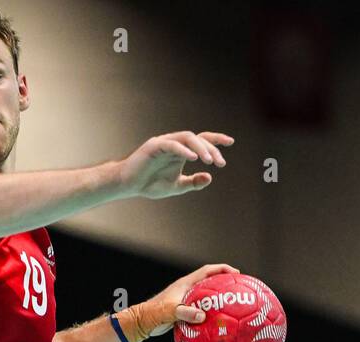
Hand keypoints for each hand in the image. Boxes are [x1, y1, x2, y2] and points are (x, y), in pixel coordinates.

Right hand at [118, 131, 233, 199]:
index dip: (216, 140)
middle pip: (197, 138)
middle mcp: (175, 144)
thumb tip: (209, 177)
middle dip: (211, 149)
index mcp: (181, 151)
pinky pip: (172, 144)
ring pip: (187, 138)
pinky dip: (183, 150)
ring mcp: (164, 143)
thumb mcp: (176, 186)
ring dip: (200, 147)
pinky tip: (193, 158)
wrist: (128, 185)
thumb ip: (192, 182)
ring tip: (208, 160)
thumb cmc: (149, 184)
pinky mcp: (154, 146)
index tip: (231, 142)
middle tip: (219, 162)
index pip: (202, 140)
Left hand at [126, 263, 239, 341]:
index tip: (237, 274)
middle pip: (211, 282)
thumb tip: (202, 316)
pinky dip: (211, 314)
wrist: (142, 322)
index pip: (208, 271)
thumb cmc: (154, 314)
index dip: (223, 270)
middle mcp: (187, 289)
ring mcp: (186, 300)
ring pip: (207, 297)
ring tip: (234, 307)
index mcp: (186, 284)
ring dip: (219, 300)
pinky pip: (202, 310)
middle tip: (240, 289)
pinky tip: (219, 324)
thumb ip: (185, 312)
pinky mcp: (184, 311)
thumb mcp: (170, 312)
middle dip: (225, 283)